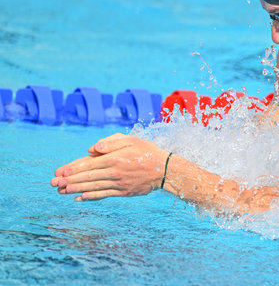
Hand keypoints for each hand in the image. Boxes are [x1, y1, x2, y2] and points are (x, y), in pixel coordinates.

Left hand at [50, 133, 169, 200]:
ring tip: (61, 191)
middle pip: (87, 176)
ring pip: (93, 187)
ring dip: (76, 189)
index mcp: (115, 158)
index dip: (72, 168)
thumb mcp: (131, 140)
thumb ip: (111, 142)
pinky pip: (104, 195)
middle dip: (69, 180)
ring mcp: (119, 184)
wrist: (166, 169)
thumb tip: (92, 148)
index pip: (88, 163)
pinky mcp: (124, 192)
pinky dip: (91, 197)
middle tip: (53, 183)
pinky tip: (80, 198)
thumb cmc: (148, 151)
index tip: (59, 172)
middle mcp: (115, 172)